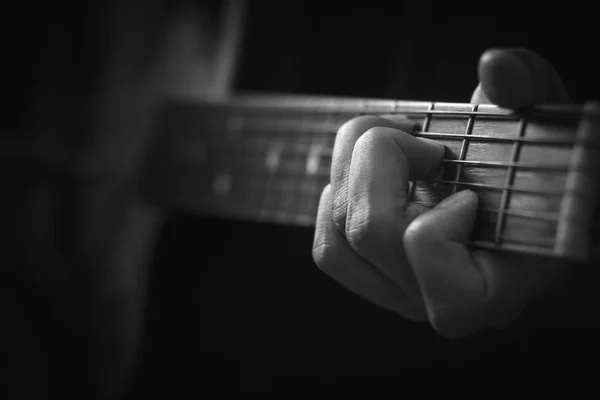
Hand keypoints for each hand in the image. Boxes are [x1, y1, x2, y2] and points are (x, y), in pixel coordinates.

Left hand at [312, 48, 571, 337]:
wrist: (524, 203)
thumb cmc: (538, 173)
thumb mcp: (542, 125)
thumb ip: (527, 90)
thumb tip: (494, 67)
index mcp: (494, 284)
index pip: (426, 248)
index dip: (435, 202)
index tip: (464, 186)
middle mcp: (438, 303)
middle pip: (367, 230)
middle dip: (380, 155)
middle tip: (419, 140)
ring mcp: (401, 296)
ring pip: (337, 237)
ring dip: (352, 169)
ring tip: (394, 147)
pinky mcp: (375, 282)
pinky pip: (329, 248)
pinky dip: (336, 199)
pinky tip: (371, 177)